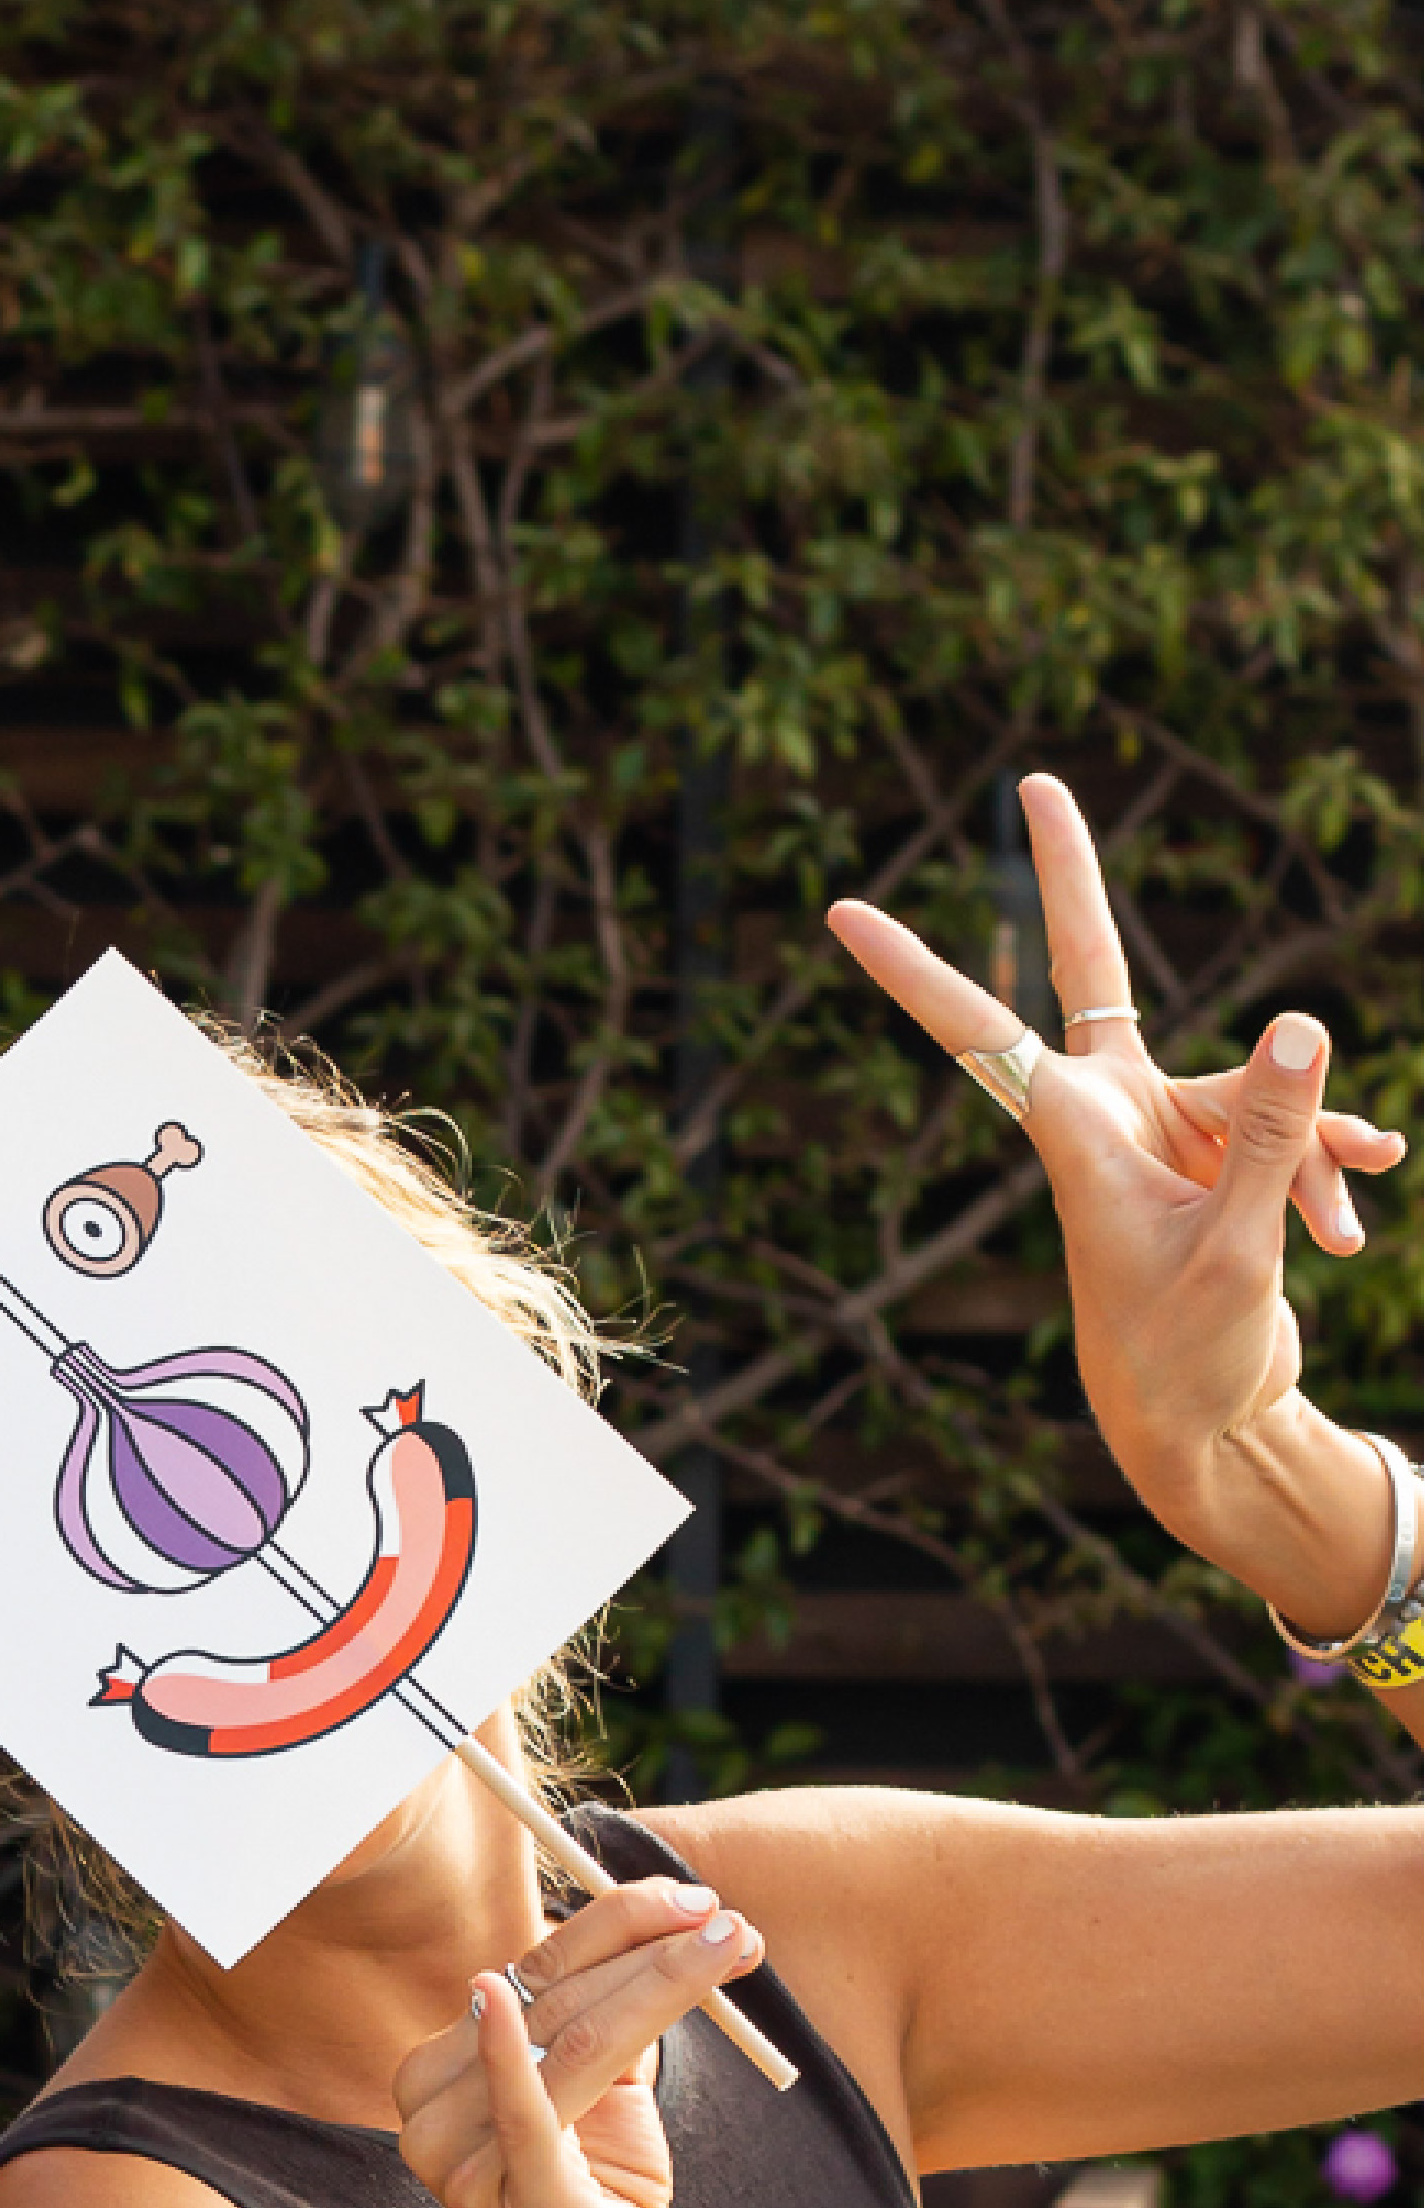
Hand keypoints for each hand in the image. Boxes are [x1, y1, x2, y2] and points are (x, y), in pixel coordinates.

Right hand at [391, 1883, 742, 2207]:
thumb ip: (598, 2017)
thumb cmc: (609, 2196)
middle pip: (551, 2002)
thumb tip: (661, 1924)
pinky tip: (500, 2005)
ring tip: (730, 1944)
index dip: (611, 1925)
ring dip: (655, 1982)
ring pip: (568, 2043)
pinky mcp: (520, 2206)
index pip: (530, 1974)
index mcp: (438, 2078)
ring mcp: (463, 2168)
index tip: (692, 1899)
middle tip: (725, 1921)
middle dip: (647, 1950)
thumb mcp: (601, 2094)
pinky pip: (523, 2117)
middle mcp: (428, 2118)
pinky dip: (509, 2058)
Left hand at [827, 776, 1404, 1607]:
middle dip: (1070, 882)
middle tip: (1034, 784)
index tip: (845, 915)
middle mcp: (1107, 1117)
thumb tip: (1289, 1023)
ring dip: (1306, 1146)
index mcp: (1075, 1139)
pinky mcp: (1213, 1153)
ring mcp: (1161, 1129)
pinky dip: (1323, 1166)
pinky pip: (1281, 1127)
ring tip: (1340, 1225)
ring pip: (1247, 1086)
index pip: (983, 1033)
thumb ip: (1266, 1135)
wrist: (1205, 1423)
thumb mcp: (1238, 1246)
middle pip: (1095, 971)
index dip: (919, 973)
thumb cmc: (1188, 1351)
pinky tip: (1361, 1211)